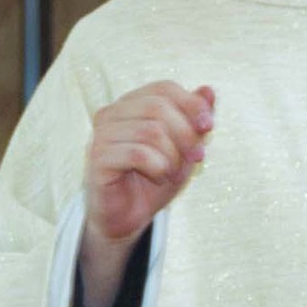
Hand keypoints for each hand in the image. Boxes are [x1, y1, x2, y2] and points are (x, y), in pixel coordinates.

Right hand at [80, 82, 213, 306]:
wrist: (127, 218)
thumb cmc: (154, 180)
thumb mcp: (183, 150)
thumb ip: (195, 121)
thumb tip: (209, 90)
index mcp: (131, 104)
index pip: (164, 88)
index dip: (192, 105)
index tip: (209, 128)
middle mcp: (112, 113)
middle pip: (159, 107)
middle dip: (186, 134)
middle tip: (195, 158)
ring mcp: (101, 135)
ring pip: (151, 131)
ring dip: (173, 156)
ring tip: (173, 172)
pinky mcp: (98, 159)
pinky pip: (138, 153)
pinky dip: (159, 166)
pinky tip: (159, 176)